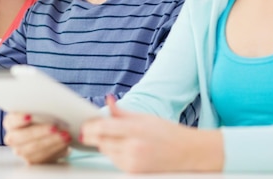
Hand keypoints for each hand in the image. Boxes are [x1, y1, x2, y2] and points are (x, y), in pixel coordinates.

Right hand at [3, 113, 70, 163]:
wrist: (47, 132)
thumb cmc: (41, 116)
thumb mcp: (38, 110)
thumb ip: (39, 108)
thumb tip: (49, 105)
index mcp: (11, 122)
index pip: (11, 121)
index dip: (19, 119)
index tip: (29, 116)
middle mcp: (13, 138)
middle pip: (22, 137)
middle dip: (39, 131)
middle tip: (54, 127)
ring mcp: (21, 151)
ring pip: (34, 149)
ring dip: (51, 141)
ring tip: (65, 134)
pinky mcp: (32, 160)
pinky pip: (43, 157)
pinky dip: (56, 148)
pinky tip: (65, 142)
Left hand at [80, 95, 223, 172]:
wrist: (188, 153)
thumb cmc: (167, 133)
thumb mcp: (144, 118)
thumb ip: (122, 112)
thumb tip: (107, 100)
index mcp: (136, 129)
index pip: (103, 128)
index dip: (90, 126)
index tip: (84, 124)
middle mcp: (134, 147)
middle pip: (101, 141)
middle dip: (91, 136)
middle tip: (86, 130)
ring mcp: (133, 162)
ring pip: (106, 152)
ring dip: (102, 144)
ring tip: (106, 136)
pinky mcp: (134, 172)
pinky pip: (115, 161)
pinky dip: (112, 153)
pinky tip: (118, 147)